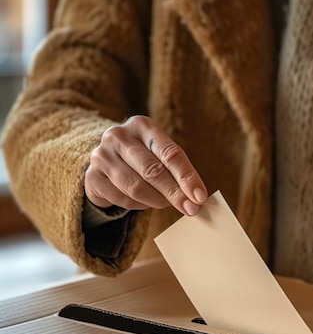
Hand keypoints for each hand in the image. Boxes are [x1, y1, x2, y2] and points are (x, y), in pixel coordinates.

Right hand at [85, 115, 207, 214]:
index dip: (186, 177)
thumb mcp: (159, 154)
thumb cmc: (142, 157)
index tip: (199, 196)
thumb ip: (177, 170)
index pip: (170, 153)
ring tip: (166, 204)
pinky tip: (145, 202)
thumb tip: (197, 196)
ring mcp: (101, 156)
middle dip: (174, 193)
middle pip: (152, 170)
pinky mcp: (92, 177)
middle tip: (190, 209)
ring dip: (156, 200)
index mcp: (142, 125)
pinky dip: (139, 205)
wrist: (106, 162)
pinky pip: (122, 198)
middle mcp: (118, 136)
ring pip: (136, 187)